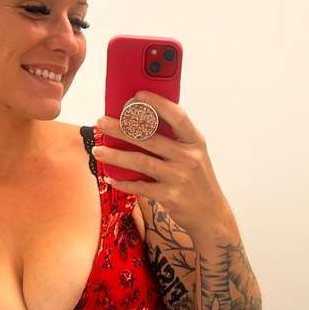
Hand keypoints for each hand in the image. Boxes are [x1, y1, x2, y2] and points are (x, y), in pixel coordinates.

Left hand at [93, 91, 232, 233]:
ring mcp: (179, 177)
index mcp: (195, 142)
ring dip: (115, 156)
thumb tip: (140, 123)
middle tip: (101, 122)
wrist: (211, 215)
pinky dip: (123, 182)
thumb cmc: (197, 180)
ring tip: (97, 150)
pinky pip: (140, 186)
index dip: (158, 103)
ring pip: (141, 162)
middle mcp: (188, 157)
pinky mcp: (170, 196)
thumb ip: (174, 140)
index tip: (138, 94)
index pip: (177, 116)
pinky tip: (110, 177)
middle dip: (121, 129)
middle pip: (150, 138)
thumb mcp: (194, 155)